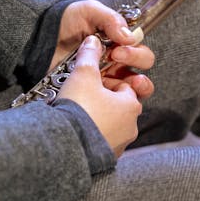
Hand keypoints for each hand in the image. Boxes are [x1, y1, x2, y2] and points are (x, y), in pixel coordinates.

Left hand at [50, 0, 154, 99]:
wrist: (40, 41)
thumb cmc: (67, 23)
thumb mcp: (89, 11)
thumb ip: (110, 19)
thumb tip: (129, 38)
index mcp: (120, 45)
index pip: (141, 51)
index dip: (135, 52)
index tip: (117, 48)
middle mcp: (117, 64)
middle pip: (141, 70)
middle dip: (135, 62)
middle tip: (114, 57)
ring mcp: (106, 82)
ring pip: (133, 92)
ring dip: (137, 88)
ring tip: (129, 86)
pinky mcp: (94, 96)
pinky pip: (112, 105)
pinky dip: (115, 103)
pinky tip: (107, 97)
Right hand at [57, 34, 141, 157]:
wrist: (67, 145)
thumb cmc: (80, 108)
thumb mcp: (83, 73)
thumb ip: (90, 55)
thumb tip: (93, 42)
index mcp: (132, 104)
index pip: (126, 85)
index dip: (108, 79)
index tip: (94, 79)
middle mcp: (131, 126)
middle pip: (119, 105)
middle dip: (104, 99)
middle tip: (86, 95)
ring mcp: (120, 144)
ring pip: (111, 124)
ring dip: (98, 117)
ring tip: (79, 112)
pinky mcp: (106, 158)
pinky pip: (101, 141)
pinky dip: (92, 134)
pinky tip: (78, 129)